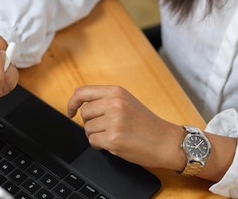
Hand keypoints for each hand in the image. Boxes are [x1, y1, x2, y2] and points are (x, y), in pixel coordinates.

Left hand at [67, 85, 184, 169]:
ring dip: (96, 135)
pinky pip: (93, 142)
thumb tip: (78, 96)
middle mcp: (114, 104)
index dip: (72, 103)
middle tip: (106, 128)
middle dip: (90, 123)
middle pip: (84, 113)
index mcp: (116, 92)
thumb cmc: (147, 123)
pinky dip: (100, 145)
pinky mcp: (114, 138)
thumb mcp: (126, 101)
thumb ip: (104, 98)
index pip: (82, 92)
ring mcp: (114, 121)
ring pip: (87, 129)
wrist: (166, 141)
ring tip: (114, 135)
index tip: (70, 111)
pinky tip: (114, 143)